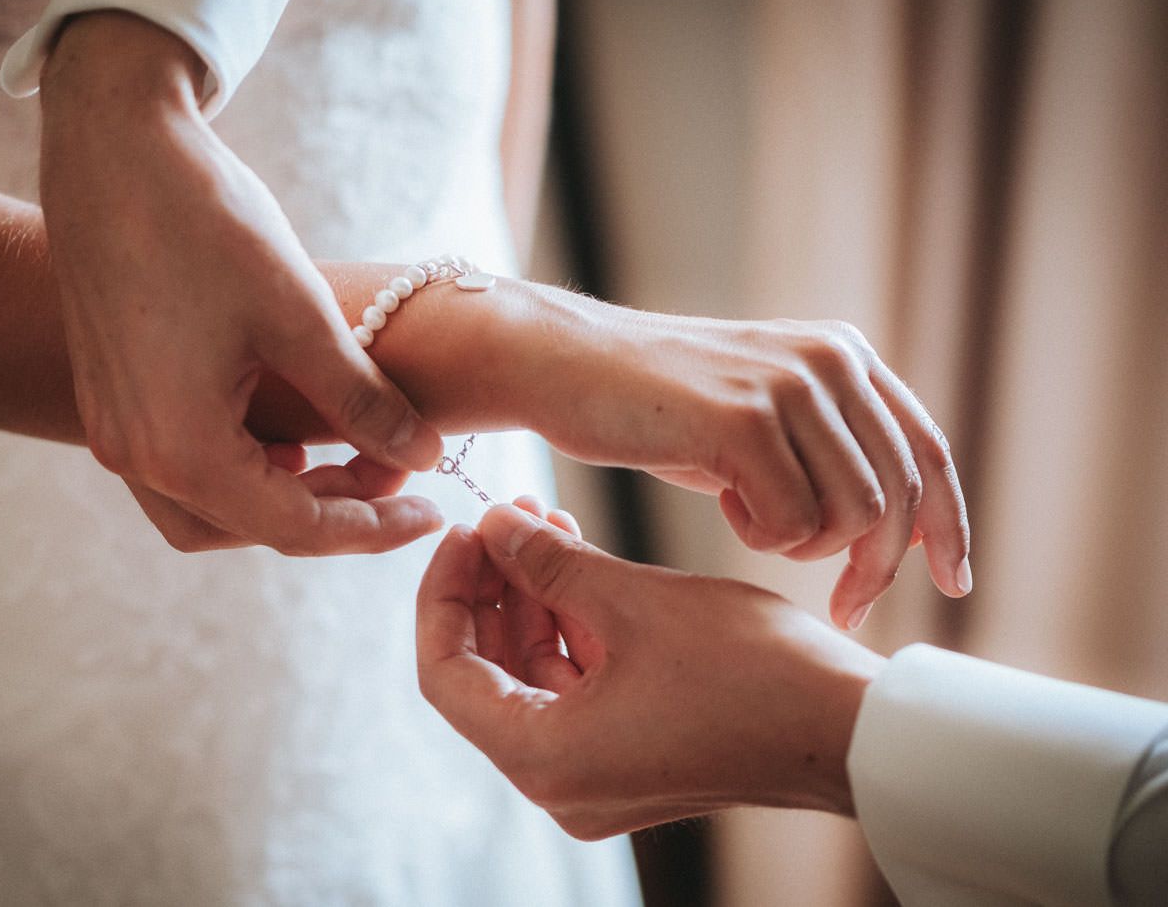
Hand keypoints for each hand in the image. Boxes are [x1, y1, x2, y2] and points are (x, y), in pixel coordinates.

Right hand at [39, 12, 443, 554]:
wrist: (114, 146)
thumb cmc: (207, 223)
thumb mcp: (301, 318)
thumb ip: (362, 400)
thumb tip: (424, 457)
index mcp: (178, 447)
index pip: (293, 528)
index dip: (372, 529)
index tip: (433, 507)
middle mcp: (134, 456)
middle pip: (246, 528)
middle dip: (330, 513)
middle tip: (396, 472)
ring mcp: (114, 430)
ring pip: (209, 509)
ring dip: (283, 499)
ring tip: (351, 458)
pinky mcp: (112, 399)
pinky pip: (182, 466)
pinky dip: (243, 470)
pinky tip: (290, 435)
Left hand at [416, 503, 882, 839]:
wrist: (854, 728)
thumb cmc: (754, 674)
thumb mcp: (636, 603)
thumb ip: (549, 563)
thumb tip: (492, 525)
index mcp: (544, 759)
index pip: (445, 673)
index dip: (443, 593)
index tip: (463, 532)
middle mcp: (560, 781)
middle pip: (487, 674)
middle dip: (493, 587)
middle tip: (506, 516)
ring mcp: (598, 772)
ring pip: (534, 673)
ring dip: (535, 598)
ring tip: (545, 521)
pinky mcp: (634, 752)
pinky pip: (577, 685)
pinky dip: (573, 625)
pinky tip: (581, 559)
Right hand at [524, 293, 970, 626]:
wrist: (563, 366)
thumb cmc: (654, 408)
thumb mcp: (759, 420)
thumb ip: (827, 455)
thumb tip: (900, 531)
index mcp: (843, 355)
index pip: (927, 449)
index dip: (949, 524)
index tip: (951, 582)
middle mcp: (830, 360)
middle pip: (901, 494)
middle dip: (879, 568)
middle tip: (845, 608)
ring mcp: (789, 385)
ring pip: (855, 515)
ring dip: (807, 545)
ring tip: (751, 520)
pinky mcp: (743, 419)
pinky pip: (793, 523)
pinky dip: (762, 536)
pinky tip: (722, 503)